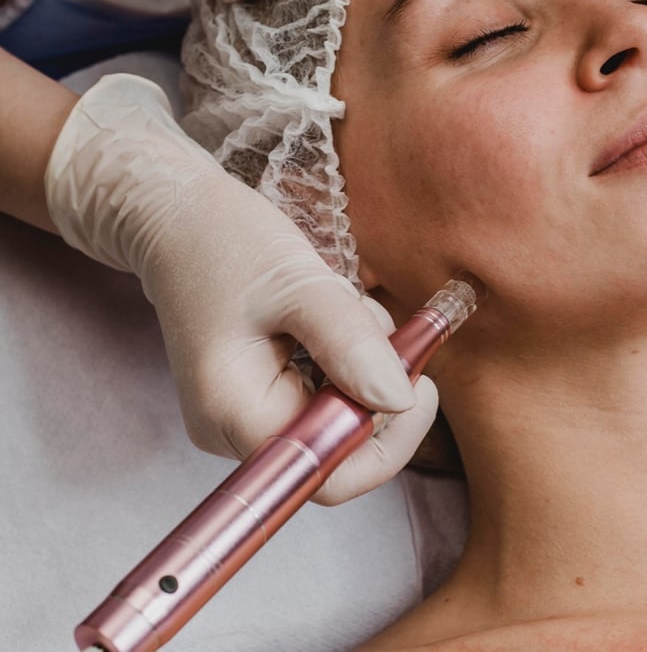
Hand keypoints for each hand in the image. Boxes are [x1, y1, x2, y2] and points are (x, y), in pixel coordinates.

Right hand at [44, 74, 437, 503]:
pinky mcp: (253, 394)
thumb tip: (398, 401)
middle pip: (333, 448)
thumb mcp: (298, 284)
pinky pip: (317, 394)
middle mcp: (229, 429)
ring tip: (345, 305)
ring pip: (331, 417)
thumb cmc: (226, 242)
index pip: (325, 472)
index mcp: (233, 412)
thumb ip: (349, 344)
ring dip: (359, 366)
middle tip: (387, 329)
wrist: (178, 221)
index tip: (421, 385)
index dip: (386, 440)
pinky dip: (341, 359)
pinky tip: (328, 314)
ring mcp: (239, 415)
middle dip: (375, 391)